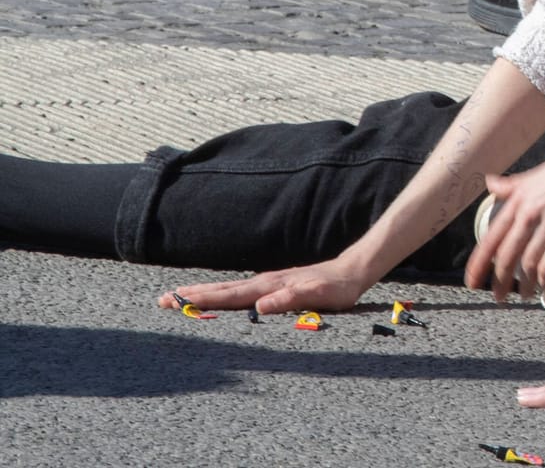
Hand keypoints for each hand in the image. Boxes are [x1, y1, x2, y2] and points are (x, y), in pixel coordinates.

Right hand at [160, 255, 374, 315]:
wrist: (351, 272)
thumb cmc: (337, 288)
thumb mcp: (319, 296)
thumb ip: (291, 300)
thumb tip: (262, 306)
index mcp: (269, 286)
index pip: (229, 296)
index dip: (202, 300)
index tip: (177, 301)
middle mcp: (262, 283)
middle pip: (220, 290)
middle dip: (190, 295)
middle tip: (160, 299)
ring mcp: (265, 283)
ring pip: (226, 289)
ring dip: (199, 293)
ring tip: (175, 296)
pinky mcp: (270, 287)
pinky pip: (237, 291)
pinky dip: (218, 294)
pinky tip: (211, 297)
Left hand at [464, 138, 544, 301]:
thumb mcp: (536, 173)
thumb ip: (511, 184)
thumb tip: (490, 182)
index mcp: (518, 200)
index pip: (491, 238)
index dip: (479, 264)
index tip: (473, 280)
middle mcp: (528, 215)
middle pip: (506, 256)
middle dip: (500, 281)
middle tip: (497, 296)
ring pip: (528, 264)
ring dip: (524, 284)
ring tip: (523, 295)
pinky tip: (544, 286)